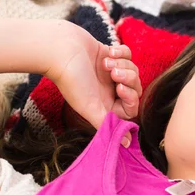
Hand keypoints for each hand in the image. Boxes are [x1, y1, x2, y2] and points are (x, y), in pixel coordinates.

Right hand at [44, 23, 141, 143]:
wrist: (60, 49)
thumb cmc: (72, 80)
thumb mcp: (90, 108)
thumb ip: (107, 125)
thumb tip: (126, 144)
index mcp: (105, 105)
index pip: (131, 108)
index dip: (131, 98)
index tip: (120, 89)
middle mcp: (108, 90)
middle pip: (135, 88)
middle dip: (128, 78)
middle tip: (113, 73)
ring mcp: (109, 72)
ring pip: (133, 70)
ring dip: (123, 64)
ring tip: (106, 62)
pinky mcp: (109, 55)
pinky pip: (127, 55)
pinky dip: (121, 53)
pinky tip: (108, 52)